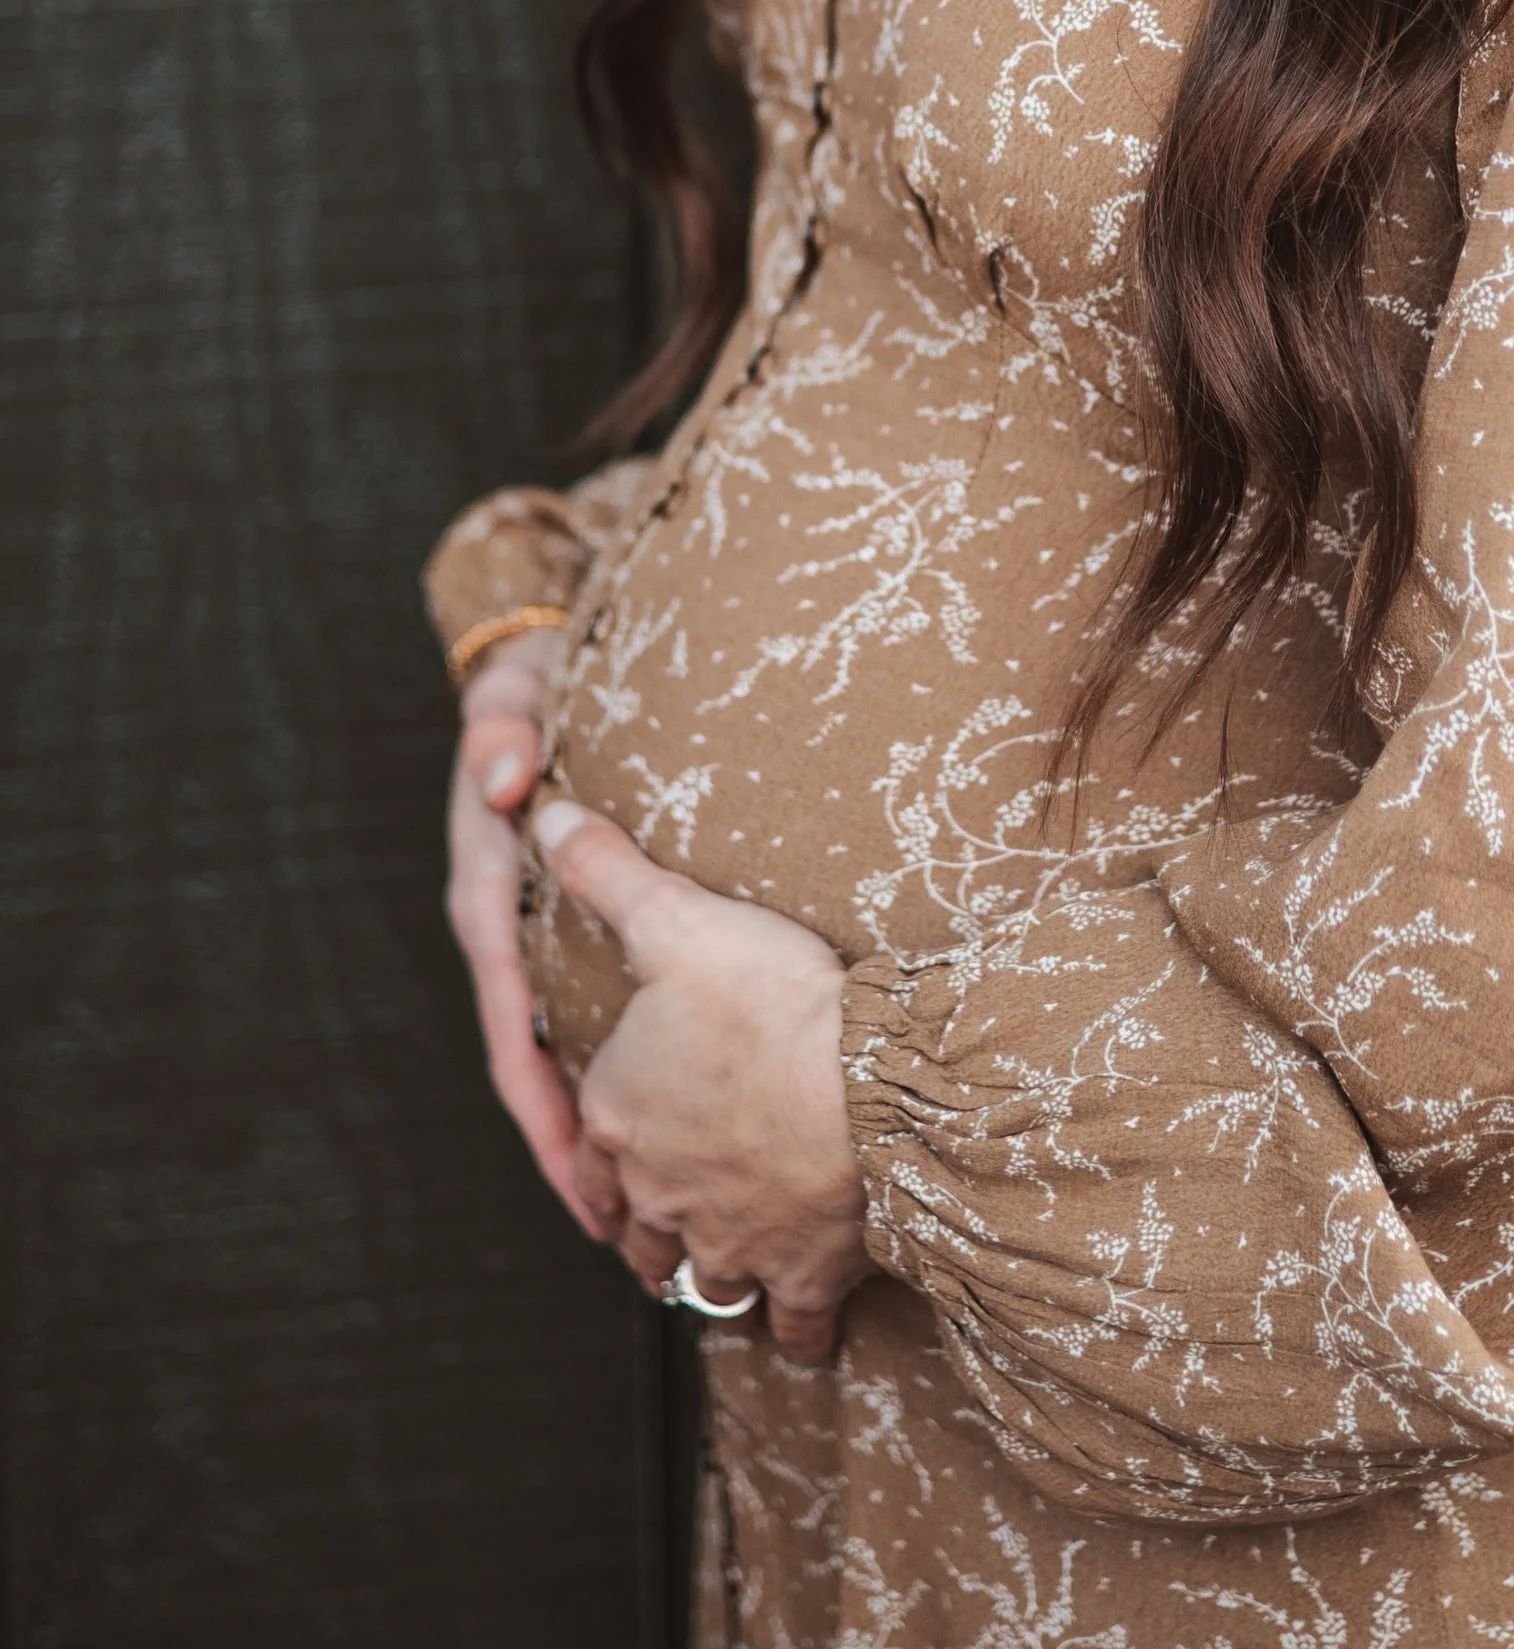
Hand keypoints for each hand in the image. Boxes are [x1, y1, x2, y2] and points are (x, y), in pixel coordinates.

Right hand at [444, 632, 599, 1234]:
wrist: (537, 664)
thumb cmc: (531, 681)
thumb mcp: (513, 687)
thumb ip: (500, 721)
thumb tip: (503, 777)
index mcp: (490, 891)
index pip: (510, 1011)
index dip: (538, 1093)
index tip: (570, 1161)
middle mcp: (504, 927)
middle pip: (530, 1058)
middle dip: (564, 1144)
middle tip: (611, 1226)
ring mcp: (533, 933)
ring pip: (554, 1049)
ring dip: (584, 1127)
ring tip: (629, 1209)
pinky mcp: (564, 927)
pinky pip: (579, 1015)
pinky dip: (605, 1074)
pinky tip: (645, 1121)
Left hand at [533, 798, 870, 1363]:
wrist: (865, 1081)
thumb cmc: (769, 997)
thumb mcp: (675, 918)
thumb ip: (605, 870)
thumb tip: (542, 816)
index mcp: (618, 1119)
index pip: (587, 1155)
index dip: (598, 1159)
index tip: (610, 1166)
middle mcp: (659, 1194)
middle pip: (637, 1232)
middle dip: (647, 1228)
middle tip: (666, 1221)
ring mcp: (729, 1241)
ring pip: (702, 1282)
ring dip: (708, 1276)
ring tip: (724, 1267)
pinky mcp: (799, 1273)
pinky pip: (790, 1326)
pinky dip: (795, 1328)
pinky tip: (808, 1322)